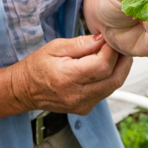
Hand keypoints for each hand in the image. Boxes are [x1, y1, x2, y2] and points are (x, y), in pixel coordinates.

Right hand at [10, 34, 132, 114]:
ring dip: (119, 69)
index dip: (112, 50)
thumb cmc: (37, 67)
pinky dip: (110, 78)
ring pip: (113, 86)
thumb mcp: (55, 47)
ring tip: (114, 54)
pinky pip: (106, 92)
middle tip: (120, 46)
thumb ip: (81, 43)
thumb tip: (102, 39)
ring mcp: (83, 105)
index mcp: (68, 78)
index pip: (102, 65)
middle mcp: (77, 95)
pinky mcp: (86, 109)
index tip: (111, 39)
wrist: (25, 90)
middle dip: (122, 60)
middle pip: (114, 78)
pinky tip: (105, 67)